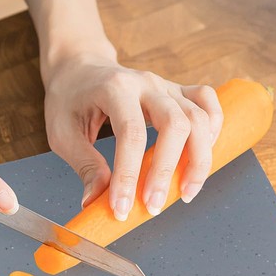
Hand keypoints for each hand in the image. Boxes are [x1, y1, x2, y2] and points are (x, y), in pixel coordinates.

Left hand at [42, 50, 223, 219]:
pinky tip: (203, 155)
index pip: (130, 134)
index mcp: (114, 89)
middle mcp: (145, 83)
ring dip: (198, 158)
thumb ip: (84, 166)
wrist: (79, 67)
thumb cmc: (68, 99)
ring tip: (186, 192)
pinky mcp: (176, 90)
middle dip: (167, 171)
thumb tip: (94, 201)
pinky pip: (207, 102)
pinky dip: (214, 127)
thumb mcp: (62, 133)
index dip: (129, 175)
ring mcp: (164, 85)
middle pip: (175, 124)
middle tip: (154, 206)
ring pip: (198, 117)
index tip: (122, 208)